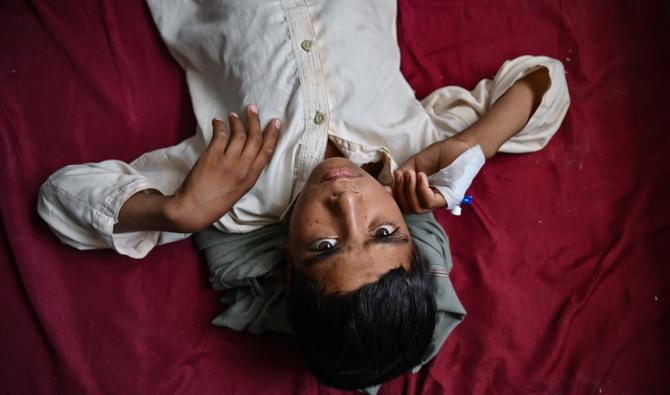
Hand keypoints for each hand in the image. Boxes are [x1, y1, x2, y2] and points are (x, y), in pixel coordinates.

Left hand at [166, 106, 280, 231]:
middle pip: (255, 139)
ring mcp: (228, 163)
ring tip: (234, 115)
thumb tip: (249, 155)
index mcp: (251, 178)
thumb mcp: (239, 190)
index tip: (276, 122)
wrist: (194, 209)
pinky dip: (220, 125)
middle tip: (252, 109)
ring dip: (237, 122)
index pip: (267, 151)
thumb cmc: (216, 202)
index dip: (273, 134)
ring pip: (239, 135)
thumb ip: (246, 173)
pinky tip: (218, 122)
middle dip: (255, 121)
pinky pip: (220, 135)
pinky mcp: (212, 158)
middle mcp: (242, 169)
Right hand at [387, 138, 471, 213]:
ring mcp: (439, 201)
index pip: (404, 204)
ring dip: (409, 190)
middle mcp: (429, 201)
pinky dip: (421, 189)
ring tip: (410, 173)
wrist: (457, 145)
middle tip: (401, 175)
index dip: (393, 198)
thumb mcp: (415, 164)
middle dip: (400, 192)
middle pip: (408, 208)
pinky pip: (429, 202)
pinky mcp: (447, 198)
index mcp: (421, 195)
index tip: (386, 188)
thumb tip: (387, 186)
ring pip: (417, 207)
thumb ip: (402, 175)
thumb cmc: (439, 154)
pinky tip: (421, 175)